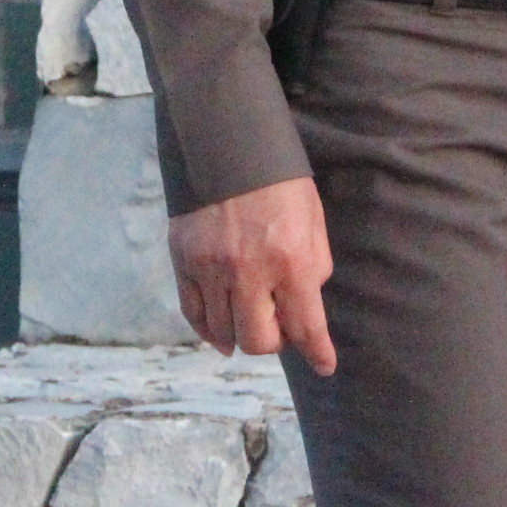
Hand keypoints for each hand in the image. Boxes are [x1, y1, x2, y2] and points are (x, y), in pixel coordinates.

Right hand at [166, 175, 336, 374]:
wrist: (227, 141)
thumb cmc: (279, 181)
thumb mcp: (312, 221)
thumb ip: (312, 268)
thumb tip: (304, 307)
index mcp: (289, 259)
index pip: (305, 326)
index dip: (318, 353)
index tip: (324, 365)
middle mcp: (248, 270)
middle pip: (259, 341)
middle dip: (276, 340)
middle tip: (280, 324)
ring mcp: (210, 267)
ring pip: (224, 333)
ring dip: (241, 333)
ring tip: (251, 317)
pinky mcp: (183, 259)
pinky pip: (193, 314)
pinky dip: (208, 329)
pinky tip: (221, 330)